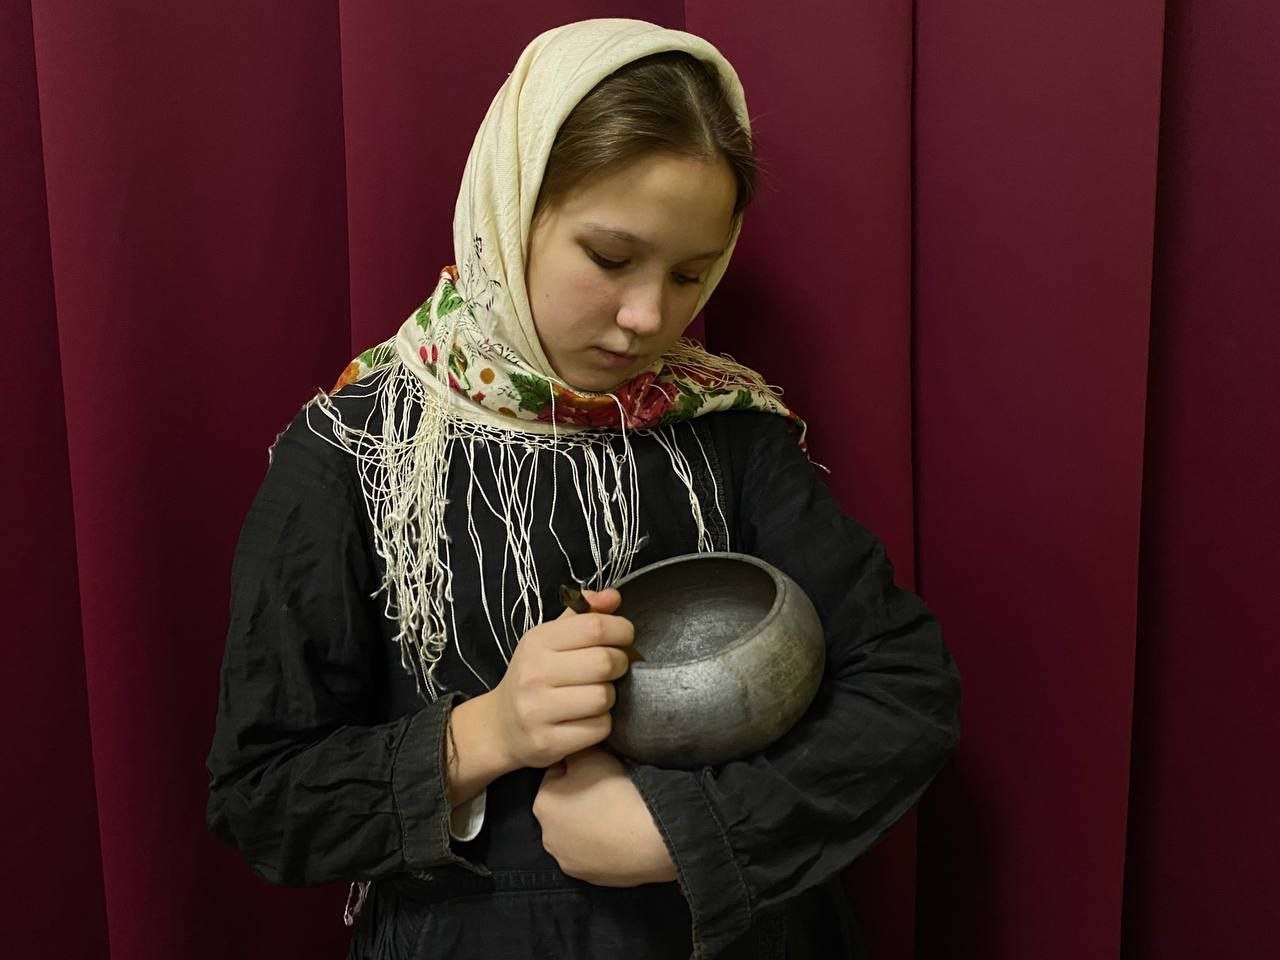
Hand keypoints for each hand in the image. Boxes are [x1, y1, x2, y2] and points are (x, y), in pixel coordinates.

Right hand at [488, 589, 634, 769]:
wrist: (501, 726)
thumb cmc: (534, 676)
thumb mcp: (551, 639)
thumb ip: (583, 615)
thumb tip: (613, 597)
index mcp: (537, 641)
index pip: (594, 627)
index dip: (621, 630)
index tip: (624, 637)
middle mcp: (534, 674)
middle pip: (604, 662)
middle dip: (619, 664)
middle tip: (613, 668)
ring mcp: (538, 711)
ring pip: (604, 697)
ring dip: (610, 696)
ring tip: (597, 694)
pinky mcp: (548, 742)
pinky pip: (598, 728)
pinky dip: (602, 723)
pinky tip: (588, 718)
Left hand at [533, 747, 676, 886]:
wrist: (652, 837)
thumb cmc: (616, 791)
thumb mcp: (591, 755)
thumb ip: (573, 751)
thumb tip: (571, 754)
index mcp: (542, 804)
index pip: (556, 776)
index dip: (578, 769)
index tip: (599, 771)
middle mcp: (547, 837)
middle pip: (564, 807)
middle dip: (580, 798)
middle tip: (609, 791)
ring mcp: (569, 862)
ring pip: (578, 834)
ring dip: (590, 824)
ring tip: (617, 815)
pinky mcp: (591, 880)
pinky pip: (595, 855)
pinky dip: (604, 846)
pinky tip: (622, 836)